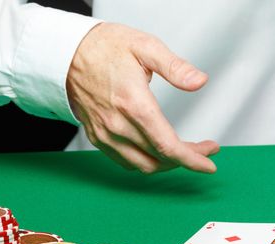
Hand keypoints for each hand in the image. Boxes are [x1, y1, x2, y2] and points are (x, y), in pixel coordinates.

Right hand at [66, 23, 219, 173]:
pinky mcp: (97, 137)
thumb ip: (175, 67)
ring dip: (167, 163)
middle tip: (204, 149)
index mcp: (134, 104)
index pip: (168, 146)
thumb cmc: (103, 47)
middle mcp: (118, 124)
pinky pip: (125, 161)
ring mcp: (106, 134)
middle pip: (160, 158)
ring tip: (184, 151)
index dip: (193, 159)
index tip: (209, 162)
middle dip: (188, 158)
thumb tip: (199, 81)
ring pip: (143, 165)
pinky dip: (146, 162)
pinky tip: (157, 151)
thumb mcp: (145, 47)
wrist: (64, 52)